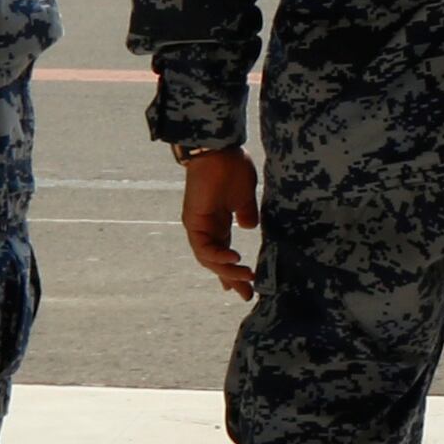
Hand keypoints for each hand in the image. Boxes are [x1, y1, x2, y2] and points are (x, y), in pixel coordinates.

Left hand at [180, 147, 261, 299]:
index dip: (232, 270)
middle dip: (231, 278)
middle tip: (247, 293)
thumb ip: (246, 213)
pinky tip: (235, 259)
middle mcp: (204, 227)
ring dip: (227, 270)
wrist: (218, 150)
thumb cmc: (232, 168)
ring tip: (247, 277)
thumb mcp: (245, 197)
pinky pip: (204, 247)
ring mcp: (197, 225)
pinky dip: (218, 256)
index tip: (246, 286)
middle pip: (214, 261)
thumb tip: (248, 226)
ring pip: (208, 258)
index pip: (223, 252)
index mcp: (217, 222)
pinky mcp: (194, 221)